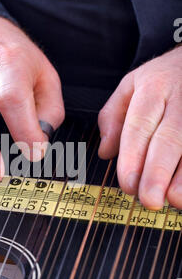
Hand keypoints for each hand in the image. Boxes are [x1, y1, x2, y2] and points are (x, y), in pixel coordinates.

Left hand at [98, 46, 181, 209]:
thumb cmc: (165, 78)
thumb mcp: (132, 84)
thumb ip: (113, 117)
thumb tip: (105, 153)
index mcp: (153, 89)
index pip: (139, 126)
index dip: (133, 157)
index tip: (128, 184)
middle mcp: (180, 101)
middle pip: (169, 139)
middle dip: (157, 172)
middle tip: (149, 200)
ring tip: (174, 200)